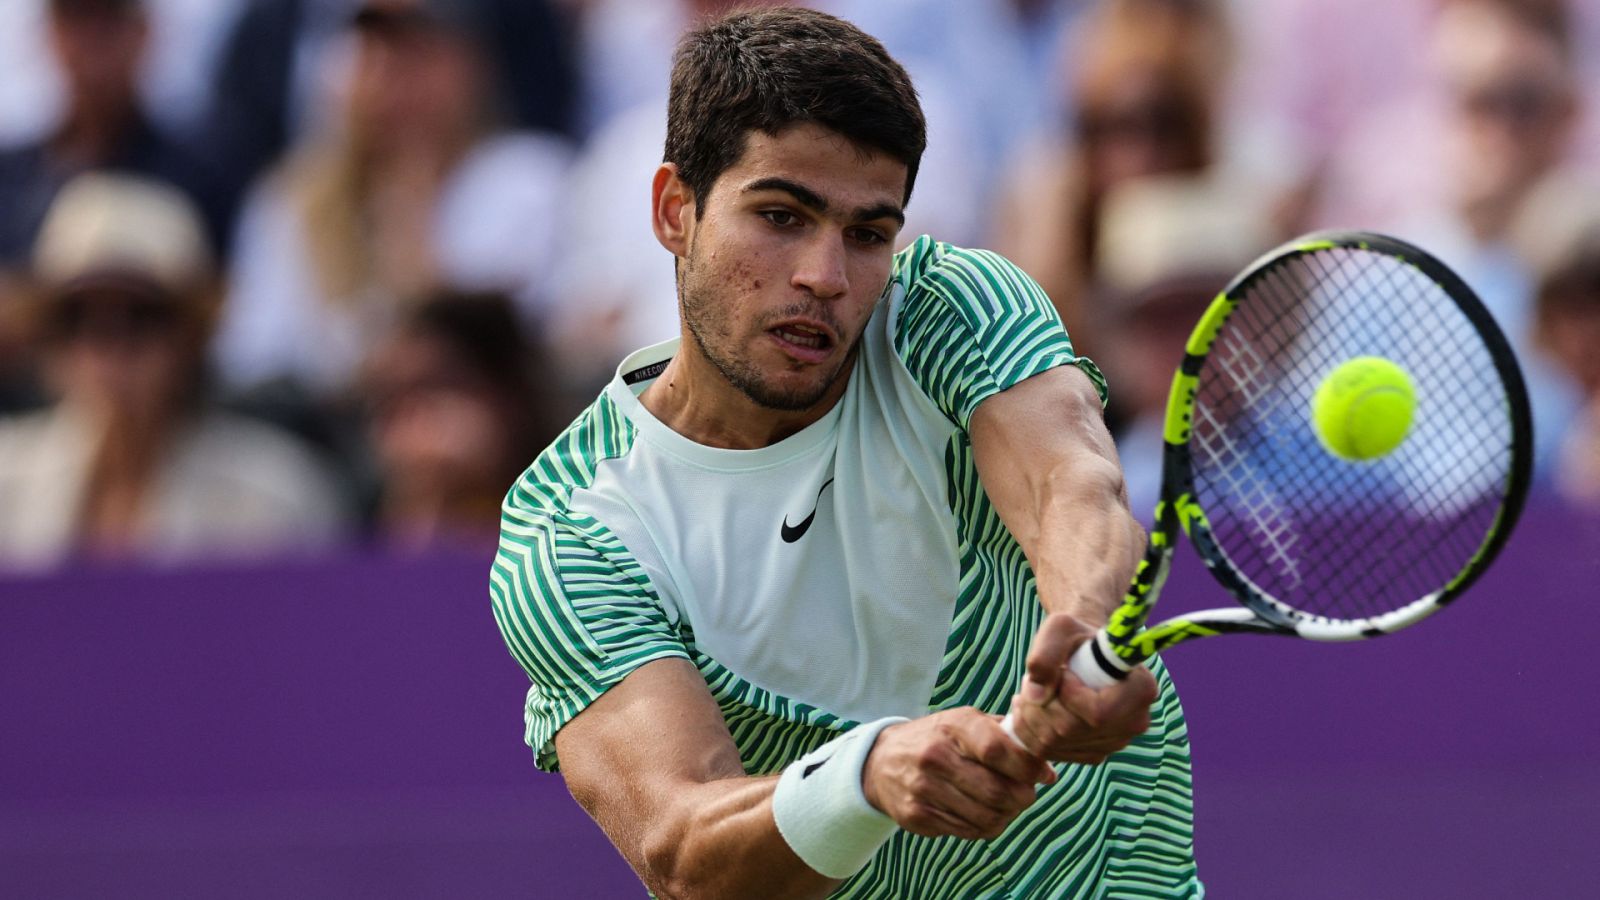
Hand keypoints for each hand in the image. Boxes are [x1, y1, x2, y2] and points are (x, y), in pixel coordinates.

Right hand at [861, 708, 1056, 840]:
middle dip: (1022, 798)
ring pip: (985, 817)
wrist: (881, 761)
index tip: (1044, 776)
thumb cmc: (937, 739)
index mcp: (953, 726)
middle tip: (1026, 796)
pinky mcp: (917, 816)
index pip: (997, 749)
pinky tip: (983, 815)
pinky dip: (985, 828)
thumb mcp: (964, 722)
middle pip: (995, 790)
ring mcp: (923, 788)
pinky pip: (967, 832)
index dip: (1027, 766)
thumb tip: (1046, 763)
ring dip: (1006, 816)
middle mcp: (935, 756)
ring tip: (1007, 807)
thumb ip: (1004, 735)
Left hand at [1006, 613, 1156, 763]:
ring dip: (1030, 716)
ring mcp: (1114, 742)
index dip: (1067, 695)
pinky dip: (1030, 730)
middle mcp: (1134, 722)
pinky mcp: (1094, 753)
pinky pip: (1052, 752)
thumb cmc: (1076, 635)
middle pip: (1070, 730)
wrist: (1084, 651)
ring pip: (1056, 743)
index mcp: (1141, 690)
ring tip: (1029, 691)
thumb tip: (1036, 696)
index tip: (1061, 671)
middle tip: (1032, 681)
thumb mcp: (1060, 628)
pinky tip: (1031, 708)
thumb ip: (1045, 654)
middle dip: (1039, 704)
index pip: (1097, 713)